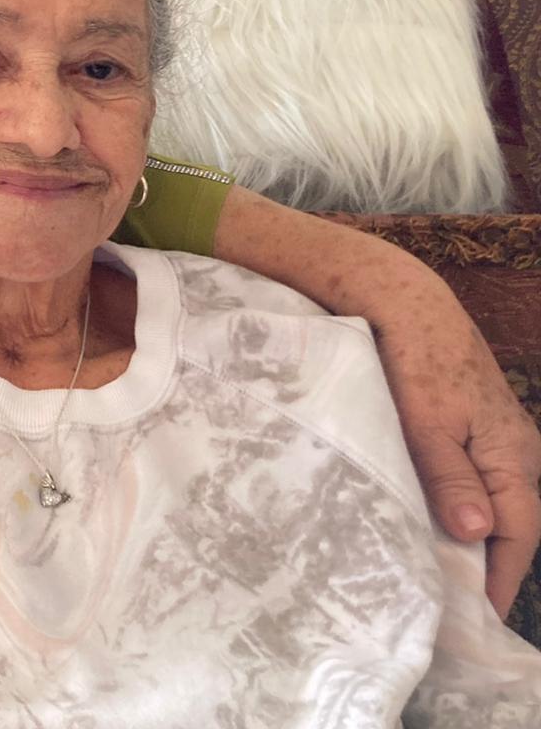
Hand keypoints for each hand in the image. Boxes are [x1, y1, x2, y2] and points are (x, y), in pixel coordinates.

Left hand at [213, 186, 540, 614]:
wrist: (400, 297)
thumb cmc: (413, 358)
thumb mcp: (426, 422)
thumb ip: (450, 477)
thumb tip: (478, 535)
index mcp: (513, 455)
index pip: (519, 535)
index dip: (498, 579)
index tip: (475, 620)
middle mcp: (513, 450)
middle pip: (508, 524)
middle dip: (484, 567)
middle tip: (448, 611)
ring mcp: (491, 437)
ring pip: (487, 502)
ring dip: (466, 539)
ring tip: (433, 579)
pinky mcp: (465, 425)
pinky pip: (469, 479)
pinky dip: (453, 506)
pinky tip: (424, 524)